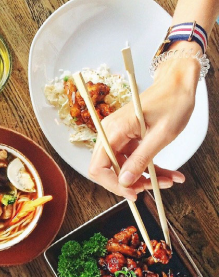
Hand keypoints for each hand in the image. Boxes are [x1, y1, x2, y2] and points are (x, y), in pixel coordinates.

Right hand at [89, 45, 200, 200]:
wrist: (178, 83)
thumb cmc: (173, 102)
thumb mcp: (161, 135)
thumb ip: (141, 160)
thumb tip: (125, 182)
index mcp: (114, 130)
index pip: (98, 167)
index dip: (112, 184)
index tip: (132, 193)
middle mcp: (110, 133)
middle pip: (109, 169)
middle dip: (130, 183)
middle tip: (152, 188)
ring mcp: (117, 135)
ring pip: (123, 167)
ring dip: (143, 178)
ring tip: (168, 180)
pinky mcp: (126, 137)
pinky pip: (132, 159)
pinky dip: (148, 168)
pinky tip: (167, 173)